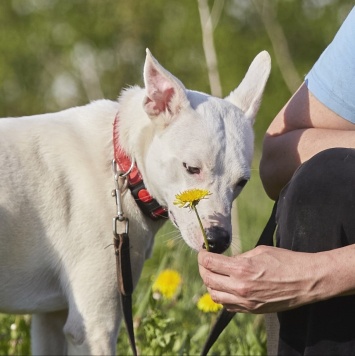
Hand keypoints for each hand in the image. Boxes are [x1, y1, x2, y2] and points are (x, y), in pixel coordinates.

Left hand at [198, 245, 333, 313]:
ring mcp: (245, 301)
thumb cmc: (286, 261)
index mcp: (241, 269)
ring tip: (213, 274)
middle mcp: (240, 287)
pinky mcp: (252, 310)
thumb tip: (226, 261)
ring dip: (209, 284)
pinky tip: (225, 287)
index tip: (202, 251)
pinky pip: (227, 305)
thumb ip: (239, 257)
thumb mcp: (259, 252)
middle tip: (205, 261)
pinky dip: (221, 295)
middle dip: (202, 268)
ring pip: (214, 295)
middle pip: (208, 279)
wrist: (307, 281)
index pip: (210, 263)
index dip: (202, 256)